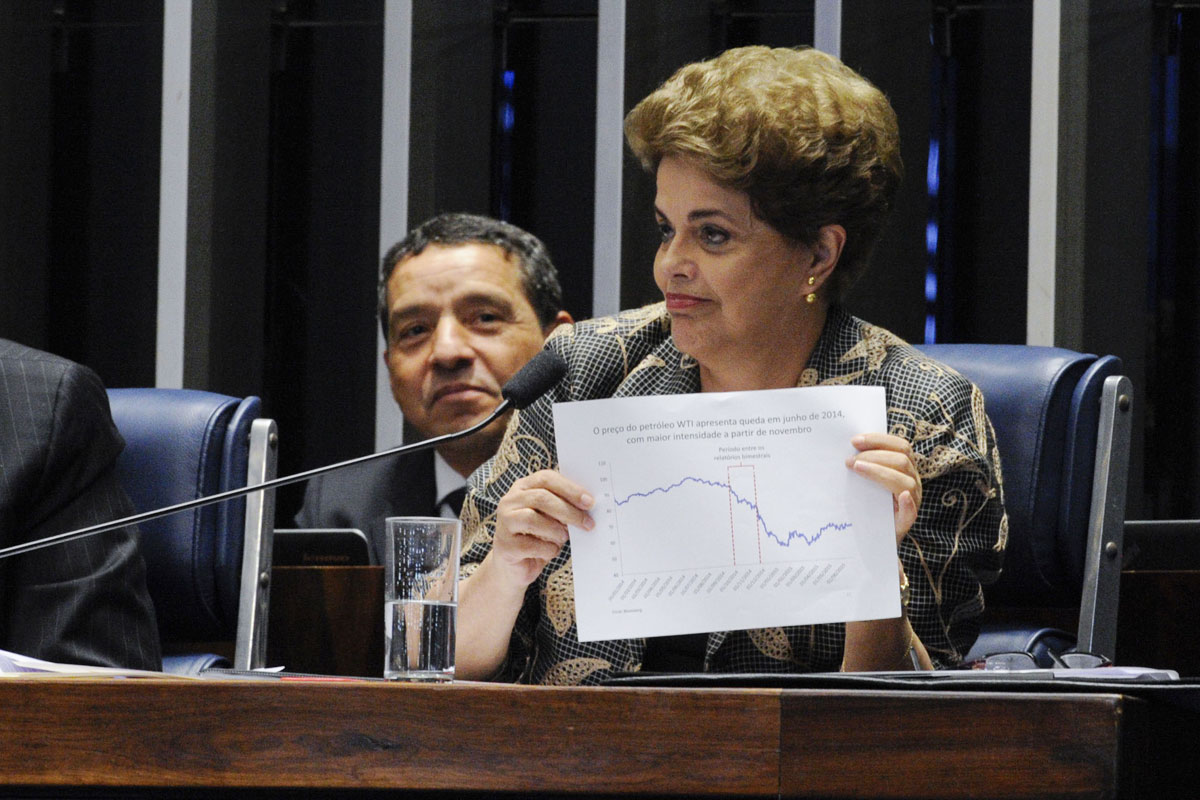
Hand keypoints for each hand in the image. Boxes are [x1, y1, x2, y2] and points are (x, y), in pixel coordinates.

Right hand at [491, 469, 594, 587]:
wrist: (516, 567)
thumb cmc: (537, 537)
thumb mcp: (551, 518)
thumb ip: (563, 508)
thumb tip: (587, 506)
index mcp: (523, 487)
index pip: (546, 478)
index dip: (569, 489)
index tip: (590, 501)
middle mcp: (509, 501)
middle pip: (541, 498)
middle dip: (569, 511)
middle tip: (588, 523)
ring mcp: (504, 522)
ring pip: (533, 519)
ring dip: (556, 531)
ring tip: (563, 538)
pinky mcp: (505, 545)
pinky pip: (530, 545)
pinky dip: (548, 549)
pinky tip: (551, 551)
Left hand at [845, 432, 920, 544]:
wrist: (873, 536)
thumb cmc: (868, 504)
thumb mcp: (867, 482)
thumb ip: (865, 465)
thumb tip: (847, 449)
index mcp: (905, 468)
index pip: (900, 446)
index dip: (878, 440)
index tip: (854, 440)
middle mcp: (912, 482)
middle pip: (902, 460)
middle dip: (874, 455)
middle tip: (849, 460)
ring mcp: (912, 501)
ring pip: (906, 482)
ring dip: (880, 472)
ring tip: (857, 469)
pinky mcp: (906, 522)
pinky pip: (911, 511)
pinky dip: (908, 502)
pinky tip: (902, 496)